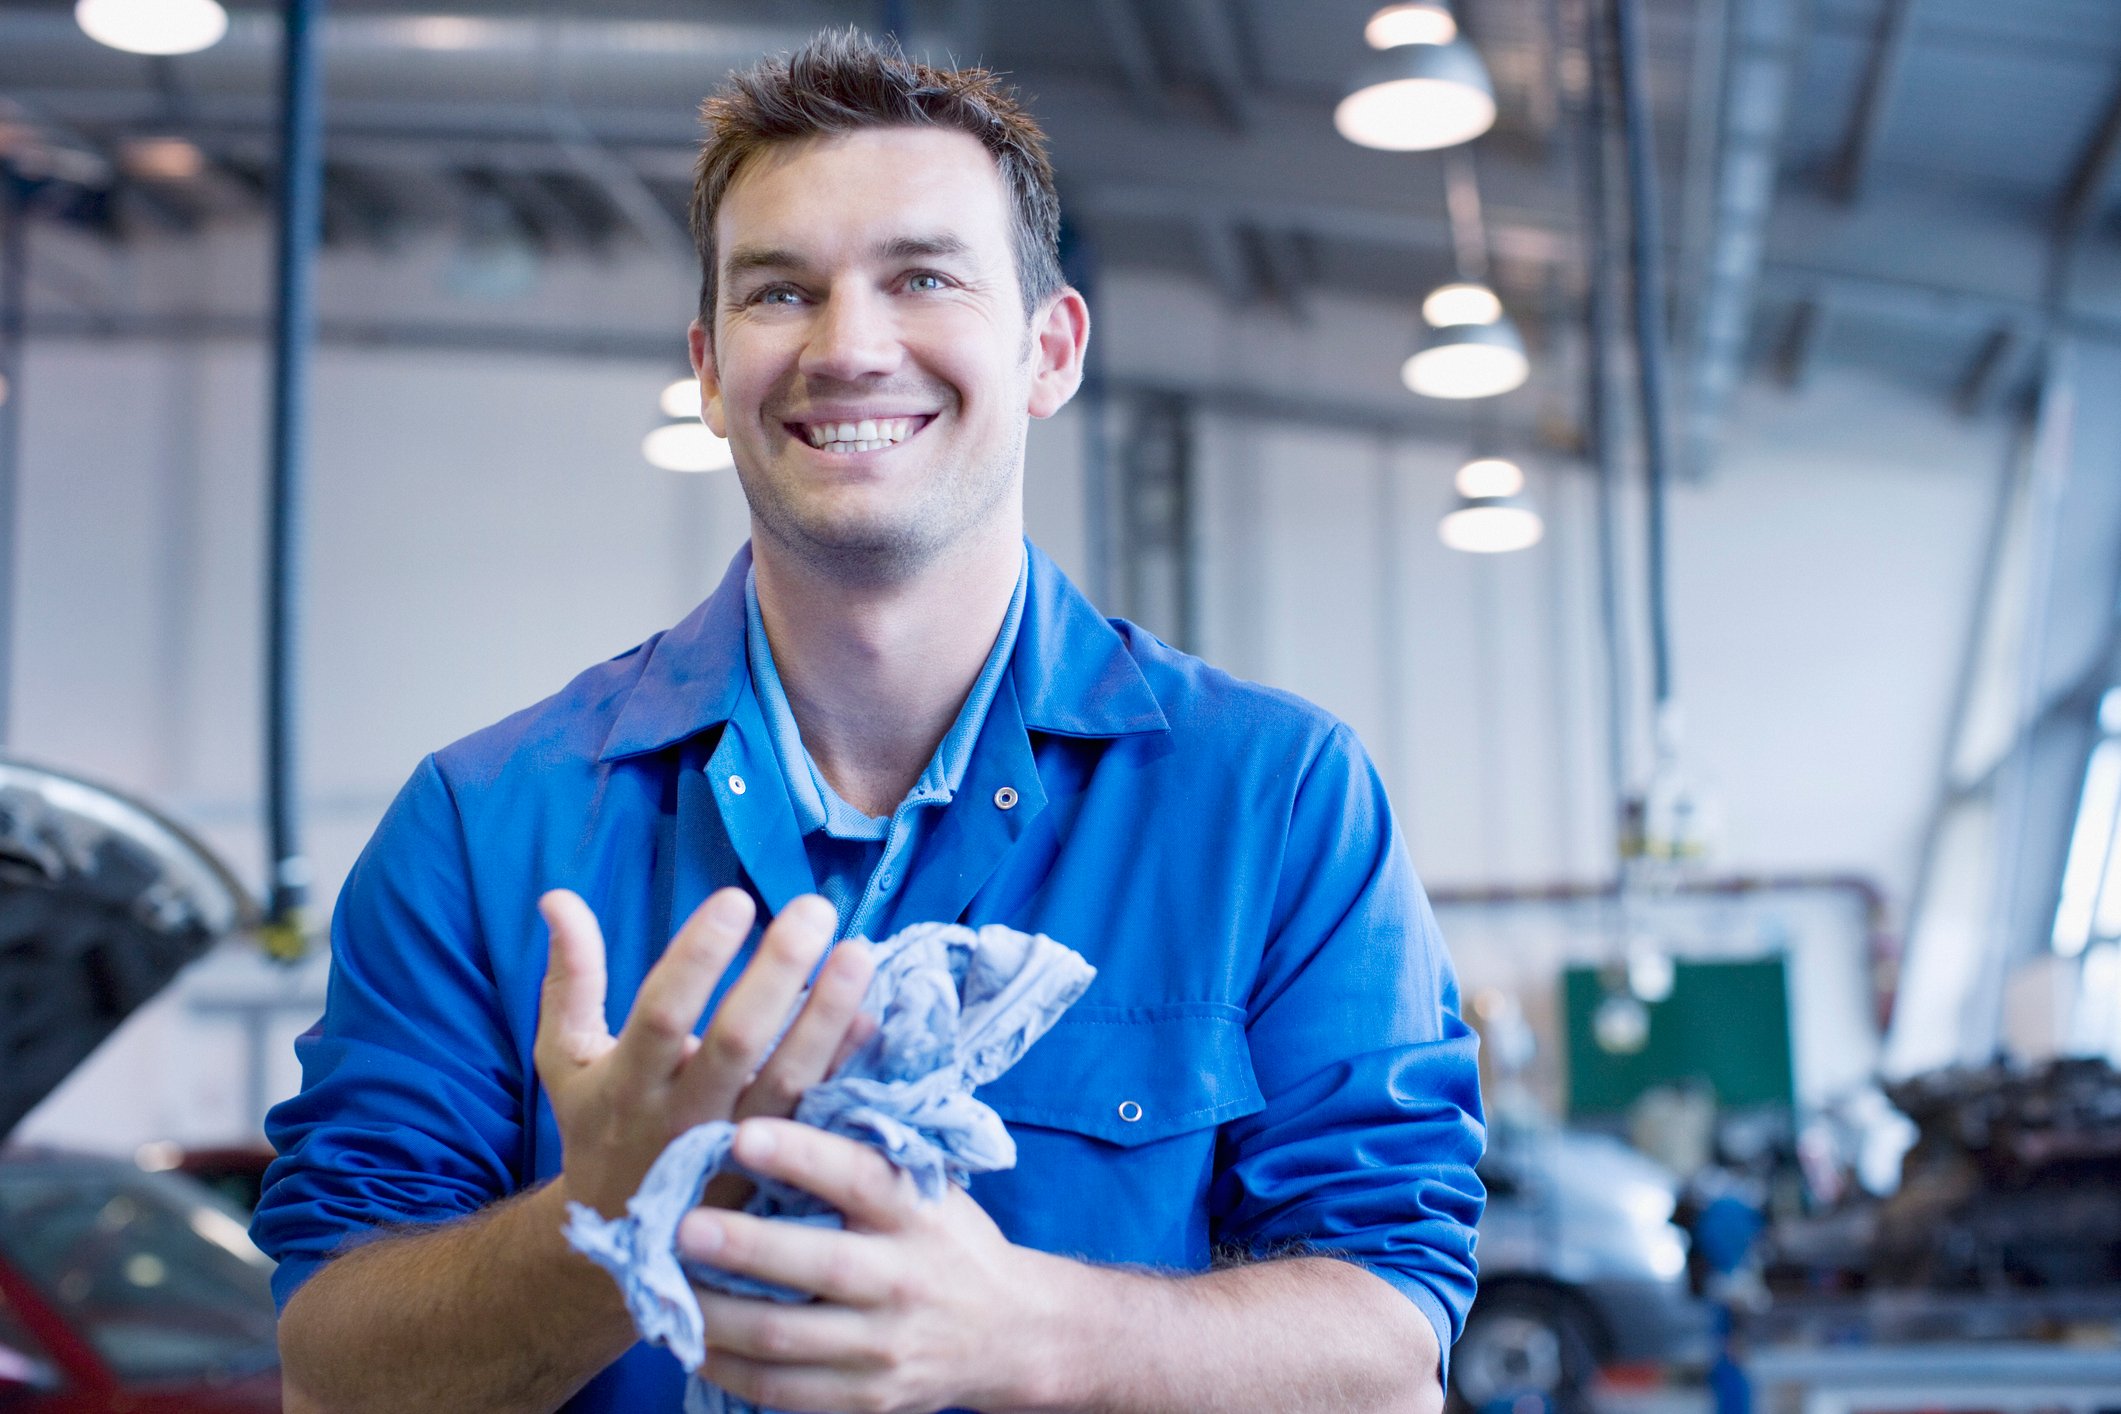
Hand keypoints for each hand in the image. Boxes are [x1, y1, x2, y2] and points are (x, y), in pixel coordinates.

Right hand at [534, 889, 874, 1219]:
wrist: (629, 1248)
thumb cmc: (599, 1130)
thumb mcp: (566, 1061)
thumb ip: (570, 981)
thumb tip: (558, 897)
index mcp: (627, 1085)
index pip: (661, 1014)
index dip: (698, 958)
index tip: (736, 899)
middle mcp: (682, 1119)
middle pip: (736, 1043)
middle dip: (776, 972)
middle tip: (814, 910)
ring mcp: (735, 1151)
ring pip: (788, 1083)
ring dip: (826, 1017)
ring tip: (857, 953)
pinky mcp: (778, 1173)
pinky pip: (820, 1117)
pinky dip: (847, 1069)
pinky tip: (874, 1020)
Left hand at [677, 1119, 1055, 1413]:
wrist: (1009, 1332)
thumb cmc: (945, 1237)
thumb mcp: (927, 1182)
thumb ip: (867, 1144)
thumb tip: (805, 1061)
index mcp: (917, 1212)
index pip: (859, 1177)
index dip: (801, 1156)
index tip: (741, 1134)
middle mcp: (904, 1278)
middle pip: (817, 1267)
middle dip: (744, 1247)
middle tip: (681, 1226)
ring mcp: (884, 1346)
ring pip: (784, 1338)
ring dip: (714, 1314)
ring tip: (661, 1286)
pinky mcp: (865, 1398)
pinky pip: (781, 1390)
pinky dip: (728, 1366)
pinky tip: (690, 1339)